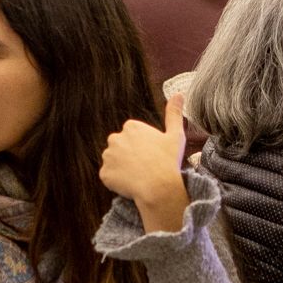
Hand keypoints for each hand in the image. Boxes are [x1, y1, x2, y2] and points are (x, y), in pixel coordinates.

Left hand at [99, 94, 188, 232]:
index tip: (153, 156)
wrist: (159, 187)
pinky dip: (117, 182)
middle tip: (146, 167)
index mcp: (131, 127)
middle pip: (121, 147)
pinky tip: (131, 185)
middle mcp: (115, 138)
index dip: (143, 147)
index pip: (133, 136)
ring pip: (114, 162)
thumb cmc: (168, 161)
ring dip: (122, 168)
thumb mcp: (175, 135)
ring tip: (139, 177)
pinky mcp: (104, 173)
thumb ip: (174, 114)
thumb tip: (179, 94)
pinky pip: (109, 177)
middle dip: (130, 156)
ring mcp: (108, 156)